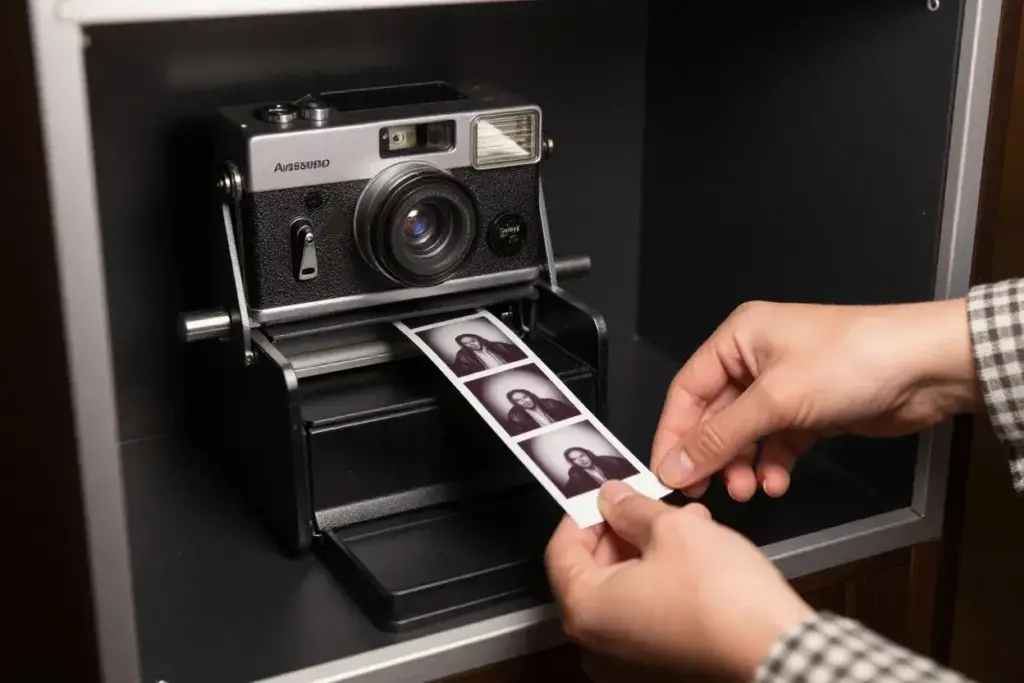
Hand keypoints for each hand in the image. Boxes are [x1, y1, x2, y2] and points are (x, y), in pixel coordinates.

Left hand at [545, 480, 812, 679]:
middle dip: (623, 529)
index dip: (583, 513)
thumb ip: (630, 508)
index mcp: (586, 610)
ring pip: (622, 589)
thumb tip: (611, 497)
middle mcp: (596, 643)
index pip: (561, 549)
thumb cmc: (721, 594)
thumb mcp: (671, 528)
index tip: (605, 492)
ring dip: (647, 550)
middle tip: (649, 501)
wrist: (775, 646)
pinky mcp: (655, 666)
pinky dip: (658, 581)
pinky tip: (693, 553)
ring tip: (686, 520)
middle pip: (591, 570)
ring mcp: (625, 660)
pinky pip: (642, 613)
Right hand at [651, 298, 979, 499]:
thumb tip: (672, 467)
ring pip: (745, 432)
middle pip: (714, 415)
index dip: (673, 434)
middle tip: (705, 493)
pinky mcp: (809, 409)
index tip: (665, 475)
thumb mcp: (774, 401)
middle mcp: (754, 358)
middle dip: (712, 455)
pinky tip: (777, 483)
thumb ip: (720, 437)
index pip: (687, 390)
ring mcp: (783, 385)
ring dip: (741, 464)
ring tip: (747, 491)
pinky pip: (776, 441)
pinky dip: (773, 463)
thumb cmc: (847, 364)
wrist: (926, 367)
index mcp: (737, 338)